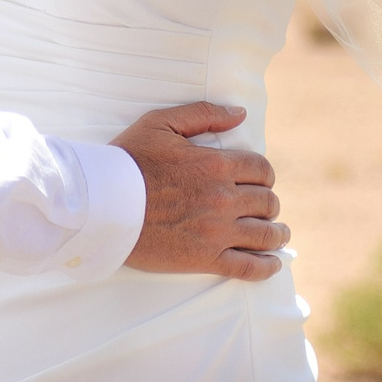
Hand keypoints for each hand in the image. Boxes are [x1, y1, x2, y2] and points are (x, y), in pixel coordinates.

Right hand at [113, 102, 286, 279]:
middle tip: (265, 207)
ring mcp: (217, 231)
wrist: (102, 204)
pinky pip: (249, 267)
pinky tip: (273, 263)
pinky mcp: (205, 259)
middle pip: (267, 202)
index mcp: (215, 164)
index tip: (259, 180)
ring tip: (279, 234)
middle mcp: (223, 198)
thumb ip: (204, 114)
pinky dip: (267, 266)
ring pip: (265, 234)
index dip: (264, 174)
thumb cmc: (128, 160)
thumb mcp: (162, 123)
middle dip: (269, 203)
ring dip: (278, 233)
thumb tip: (240, 114)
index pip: (261, 169)